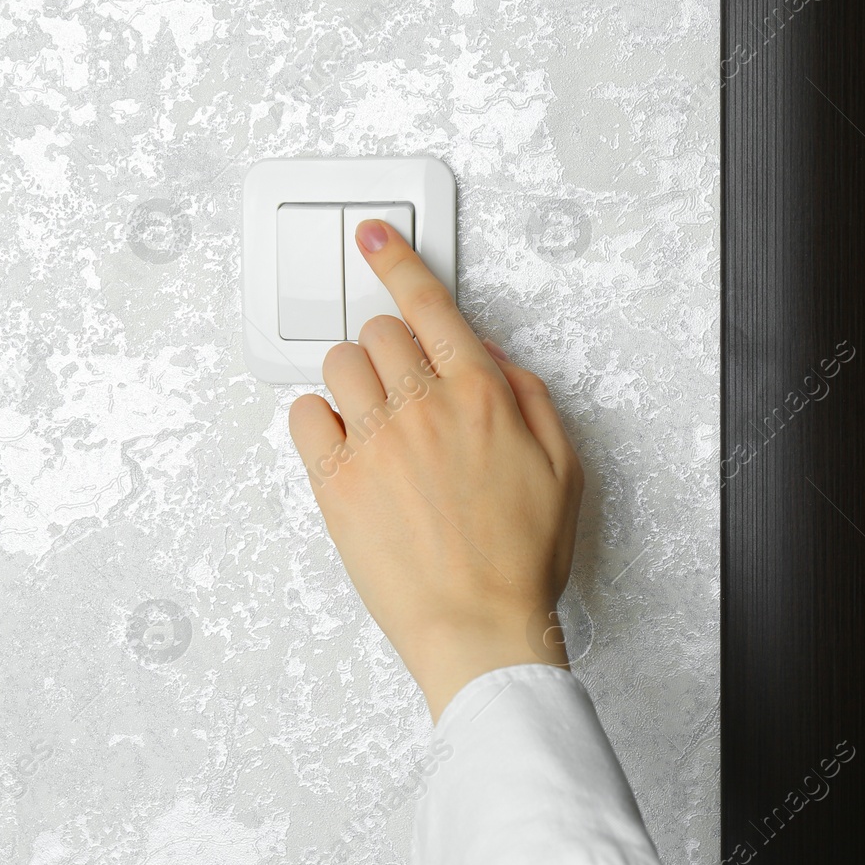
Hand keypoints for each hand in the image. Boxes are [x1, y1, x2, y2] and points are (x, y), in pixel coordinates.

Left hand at [287, 219, 584, 720]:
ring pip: (337, 363)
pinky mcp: (334, 482)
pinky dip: (316, 419)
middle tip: (404, 389)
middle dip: (390, 350)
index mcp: (481, 396)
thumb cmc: (520, 559)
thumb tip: (490, 357)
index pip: (430, 304)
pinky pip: (302, 415)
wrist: (479, 629)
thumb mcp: (562, 467)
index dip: (398, 259)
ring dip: (353, 381)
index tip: (374, 235)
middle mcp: (423, 408)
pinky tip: (343, 445)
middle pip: (378, 332)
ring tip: (374, 421)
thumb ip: (528, 396)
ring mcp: (374, 443)